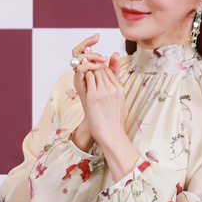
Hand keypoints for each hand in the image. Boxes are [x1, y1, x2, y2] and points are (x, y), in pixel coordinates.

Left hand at [70, 35, 124, 149]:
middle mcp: (113, 88)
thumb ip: (118, 93)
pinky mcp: (94, 96)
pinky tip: (79, 80)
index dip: (99, 68)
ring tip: (81, 72)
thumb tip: (119, 89)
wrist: (111, 135)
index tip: (91, 70)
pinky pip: (88, 78)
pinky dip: (83, 76)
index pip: (108, 71)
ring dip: (87, 70)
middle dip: (92, 66)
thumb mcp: (121, 105)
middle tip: (83, 67)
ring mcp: (104, 91)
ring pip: (94, 70)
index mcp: (119, 89)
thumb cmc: (114, 122)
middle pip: (101, 68)